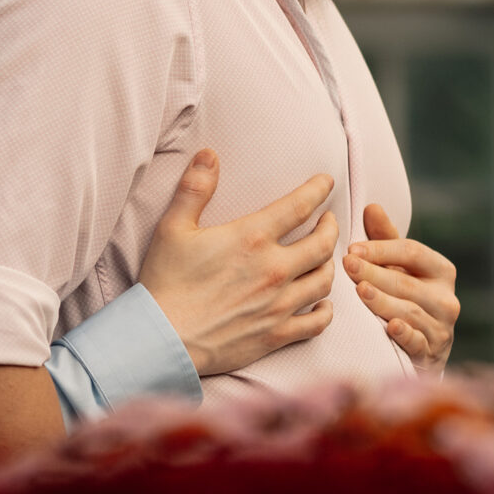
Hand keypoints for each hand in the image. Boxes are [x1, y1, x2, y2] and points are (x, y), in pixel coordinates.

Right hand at [139, 150, 339, 375]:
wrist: (162, 338)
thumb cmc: (166, 281)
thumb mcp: (173, 227)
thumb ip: (195, 188)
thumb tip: (209, 154)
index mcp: (252, 238)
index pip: (299, 206)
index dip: (318, 190)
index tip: (326, 183)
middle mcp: (275, 269)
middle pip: (323, 243)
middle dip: (331, 227)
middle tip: (328, 220)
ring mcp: (279, 304)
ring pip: (324, 280)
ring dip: (330, 264)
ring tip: (325, 257)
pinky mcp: (277, 334)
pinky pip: (317, 322)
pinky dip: (326, 311)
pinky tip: (323, 304)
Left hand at [345, 204, 458, 371]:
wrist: (422, 350)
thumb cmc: (405, 298)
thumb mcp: (399, 268)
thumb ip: (385, 240)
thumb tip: (371, 206)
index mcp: (441, 271)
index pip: (412, 252)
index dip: (382, 248)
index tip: (352, 248)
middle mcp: (446, 298)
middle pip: (407, 282)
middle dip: (375, 273)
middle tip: (347, 265)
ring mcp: (441, 328)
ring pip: (410, 311)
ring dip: (384, 301)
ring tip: (360, 290)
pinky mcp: (432, 354)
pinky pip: (419, 343)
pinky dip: (406, 335)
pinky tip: (390, 327)